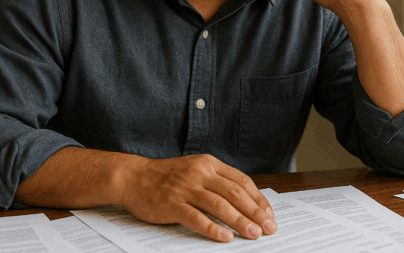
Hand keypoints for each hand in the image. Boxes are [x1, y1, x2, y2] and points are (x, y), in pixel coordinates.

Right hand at [121, 154, 276, 242]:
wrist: (133, 177)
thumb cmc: (167, 177)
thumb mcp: (195, 170)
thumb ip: (217, 181)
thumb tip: (246, 202)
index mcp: (209, 164)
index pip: (242, 181)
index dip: (258, 199)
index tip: (270, 214)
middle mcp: (200, 173)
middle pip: (235, 194)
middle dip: (255, 213)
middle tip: (269, 228)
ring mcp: (186, 188)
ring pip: (220, 206)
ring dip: (240, 222)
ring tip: (253, 234)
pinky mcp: (172, 204)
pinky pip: (196, 218)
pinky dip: (212, 229)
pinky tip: (225, 238)